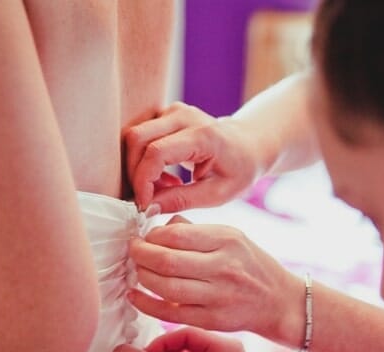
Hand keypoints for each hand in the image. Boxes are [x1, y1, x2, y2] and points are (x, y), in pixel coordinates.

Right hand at [124, 102, 264, 212]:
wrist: (250, 145)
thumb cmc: (239, 170)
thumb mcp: (217, 194)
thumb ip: (181, 200)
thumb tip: (148, 207)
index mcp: (203, 135)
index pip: (156, 153)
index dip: (143, 181)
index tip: (145, 204)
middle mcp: (184, 116)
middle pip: (136, 139)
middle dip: (134, 173)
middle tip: (150, 197)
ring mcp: (173, 111)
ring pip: (132, 137)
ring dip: (137, 167)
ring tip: (161, 186)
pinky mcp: (164, 114)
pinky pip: (139, 137)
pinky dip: (141, 160)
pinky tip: (161, 176)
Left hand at [128, 215, 304, 345]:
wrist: (278, 301)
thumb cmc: (247, 264)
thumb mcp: (231, 237)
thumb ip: (195, 231)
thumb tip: (158, 227)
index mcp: (227, 241)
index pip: (177, 235)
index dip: (152, 236)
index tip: (143, 237)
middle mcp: (224, 268)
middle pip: (167, 261)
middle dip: (140, 255)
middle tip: (133, 252)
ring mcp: (218, 296)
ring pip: (166, 288)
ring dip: (142, 278)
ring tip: (137, 270)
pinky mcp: (210, 319)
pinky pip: (169, 313)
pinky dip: (145, 304)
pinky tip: (134, 295)